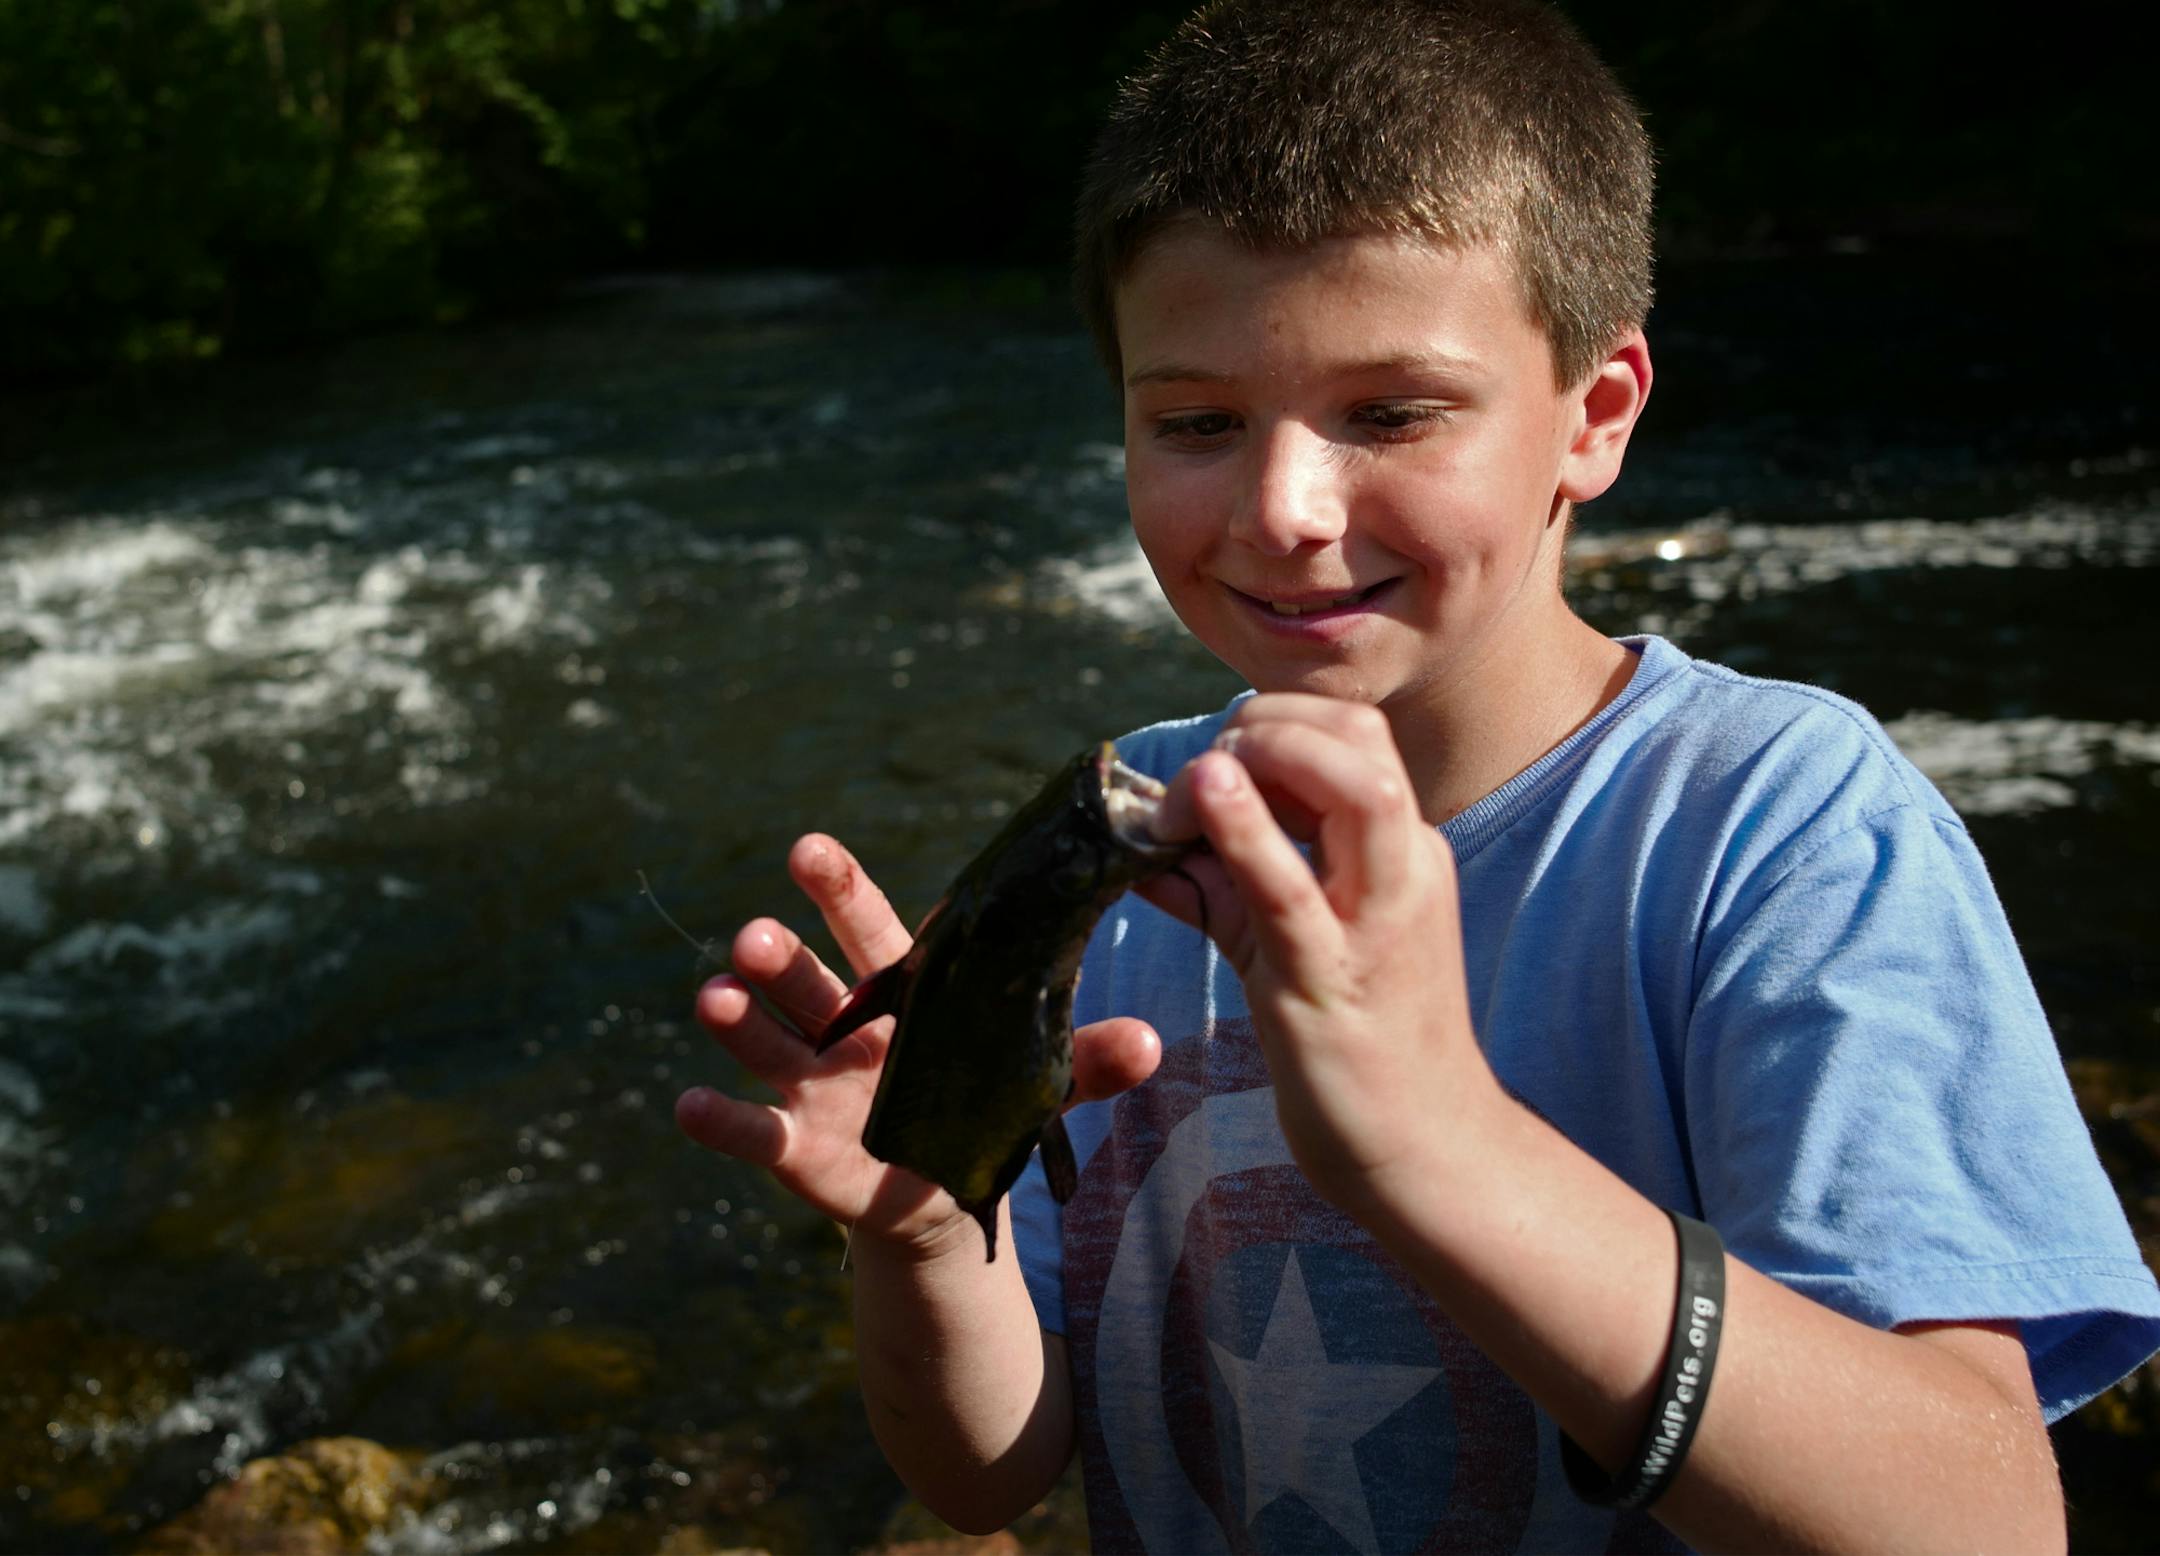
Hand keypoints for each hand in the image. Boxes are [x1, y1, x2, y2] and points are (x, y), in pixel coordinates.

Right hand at [675, 833, 1163, 1256]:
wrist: (942, 1197)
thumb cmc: (984, 1110)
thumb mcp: (1038, 1084)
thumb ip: (1086, 1063)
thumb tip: (1154, 1043)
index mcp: (903, 994)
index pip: (869, 929)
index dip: (838, 890)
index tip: (807, 848)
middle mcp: (846, 1029)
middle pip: (806, 978)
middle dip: (777, 955)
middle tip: (754, 936)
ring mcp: (813, 1086)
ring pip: (767, 1042)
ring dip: (737, 1020)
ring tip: (712, 998)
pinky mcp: (798, 1150)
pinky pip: (753, 1133)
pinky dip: (720, 1122)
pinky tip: (689, 1106)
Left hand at [1140, 696, 1497, 1214]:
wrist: (1424, 1150)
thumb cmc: (1355, 1040)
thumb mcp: (1283, 942)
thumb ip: (1220, 885)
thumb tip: (1141, 844)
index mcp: (1401, 851)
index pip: (1350, 731)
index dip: (1273, 723)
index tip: (1215, 767)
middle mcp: (1404, 869)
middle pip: (1357, 734)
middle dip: (1268, 723)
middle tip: (1205, 776)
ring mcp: (1378, 921)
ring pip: (1352, 787)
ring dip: (1268, 755)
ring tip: (1207, 775)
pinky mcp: (1335, 980)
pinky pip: (1292, 887)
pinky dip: (1247, 831)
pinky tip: (1206, 795)